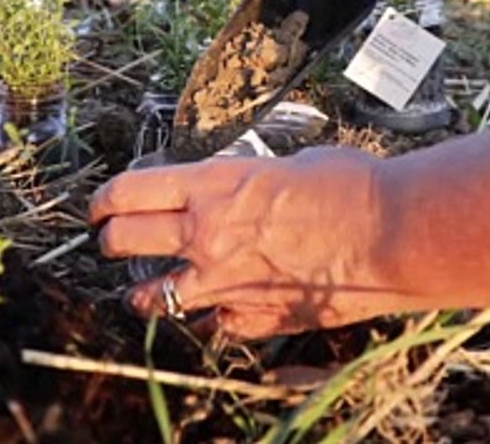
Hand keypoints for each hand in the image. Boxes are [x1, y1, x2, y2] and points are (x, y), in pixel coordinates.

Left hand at [89, 147, 412, 339]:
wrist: (392, 234)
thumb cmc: (351, 186)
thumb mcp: (287, 165)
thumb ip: (249, 183)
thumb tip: (243, 191)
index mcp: (213, 185)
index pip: (129, 192)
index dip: (103, 199)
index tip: (97, 206)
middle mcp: (207, 234)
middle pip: (125, 240)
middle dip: (110, 240)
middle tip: (111, 240)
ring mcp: (226, 283)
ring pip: (154, 297)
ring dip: (143, 294)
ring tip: (140, 296)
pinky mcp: (254, 318)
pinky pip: (217, 325)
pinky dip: (215, 319)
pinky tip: (220, 314)